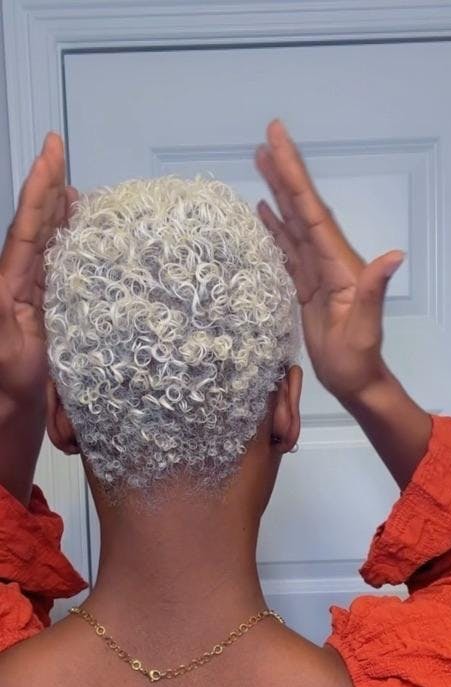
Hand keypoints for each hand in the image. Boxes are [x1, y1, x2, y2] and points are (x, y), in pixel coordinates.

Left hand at [0, 132, 77, 405]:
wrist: (11, 408)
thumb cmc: (7, 380)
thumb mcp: (1, 340)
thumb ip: (2, 312)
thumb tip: (4, 285)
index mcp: (11, 279)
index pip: (28, 224)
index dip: (40, 187)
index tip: (51, 151)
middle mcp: (23, 278)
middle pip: (38, 222)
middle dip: (47, 185)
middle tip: (58, 149)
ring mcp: (38, 291)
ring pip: (49, 238)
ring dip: (58, 206)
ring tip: (69, 180)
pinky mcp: (52, 307)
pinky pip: (60, 262)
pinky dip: (69, 238)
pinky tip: (78, 227)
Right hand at [255, 119, 404, 404]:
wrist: (355, 381)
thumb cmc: (358, 360)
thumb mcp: (365, 327)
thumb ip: (374, 291)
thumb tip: (394, 254)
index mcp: (339, 262)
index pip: (313, 212)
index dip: (295, 177)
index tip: (278, 142)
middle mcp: (328, 259)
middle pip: (302, 208)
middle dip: (285, 172)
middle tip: (266, 138)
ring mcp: (317, 271)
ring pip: (294, 223)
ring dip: (278, 193)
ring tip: (260, 162)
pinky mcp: (307, 285)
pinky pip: (289, 248)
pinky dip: (276, 227)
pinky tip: (263, 211)